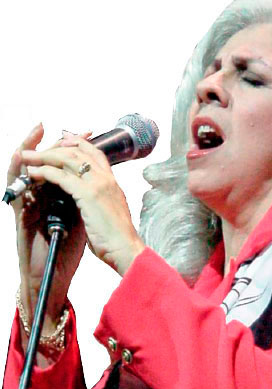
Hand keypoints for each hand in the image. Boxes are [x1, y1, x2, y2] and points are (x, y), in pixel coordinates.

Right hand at [8, 124, 86, 335]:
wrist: (58, 274)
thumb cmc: (70, 248)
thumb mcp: (83, 215)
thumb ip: (85, 196)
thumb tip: (98, 178)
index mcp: (61, 197)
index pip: (66, 166)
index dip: (74, 147)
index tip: (88, 132)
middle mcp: (44, 198)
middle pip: (43, 164)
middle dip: (47, 144)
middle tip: (50, 127)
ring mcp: (30, 206)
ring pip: (23, 172)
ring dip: (26, 150)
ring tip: (34, 132)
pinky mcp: (20, 216)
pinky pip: (15, 189)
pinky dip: (17, 171)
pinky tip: (22, 156)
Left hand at [21, 131, 144, 277]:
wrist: (126, 248)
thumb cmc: (117, 236)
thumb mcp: (109, 211)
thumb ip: (98, 199)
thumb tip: (85, 199)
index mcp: (112, 182)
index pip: (95, 153)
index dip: (78, 143)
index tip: (63, 140)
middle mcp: (107, 178)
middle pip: (80, 151)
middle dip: (56, 146)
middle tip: (38, 148)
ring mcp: (99, 184)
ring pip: (69, 159)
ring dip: (45, 155)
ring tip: (28, 157)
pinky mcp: (89, 194)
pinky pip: (62, 176)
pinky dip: (45, 171)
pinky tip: (34, 172)